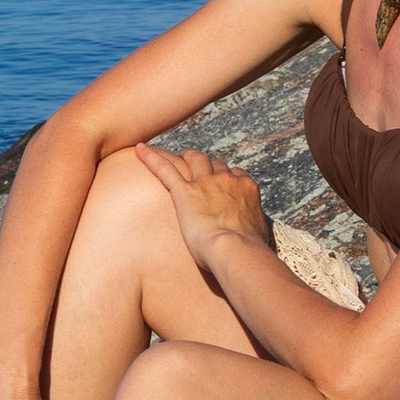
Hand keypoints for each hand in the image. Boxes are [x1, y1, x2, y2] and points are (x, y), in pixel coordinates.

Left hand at [136, 143, 272, 269]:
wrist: (236, 249)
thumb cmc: (248, 250)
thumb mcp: (260, 235)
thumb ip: (255, 228)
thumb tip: (257, 239)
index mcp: (246, 188)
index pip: (235, 175)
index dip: (227, 176)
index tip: (222, 181)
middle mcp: (227, 180)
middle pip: (215, 164)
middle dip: (207, 164)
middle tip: (198, 167)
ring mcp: (205, 183)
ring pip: (194, 159)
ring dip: (187, 156)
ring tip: (178, 156)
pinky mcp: (184, 191)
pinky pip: (164, 168)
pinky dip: (150, 158)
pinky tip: (139, 148)